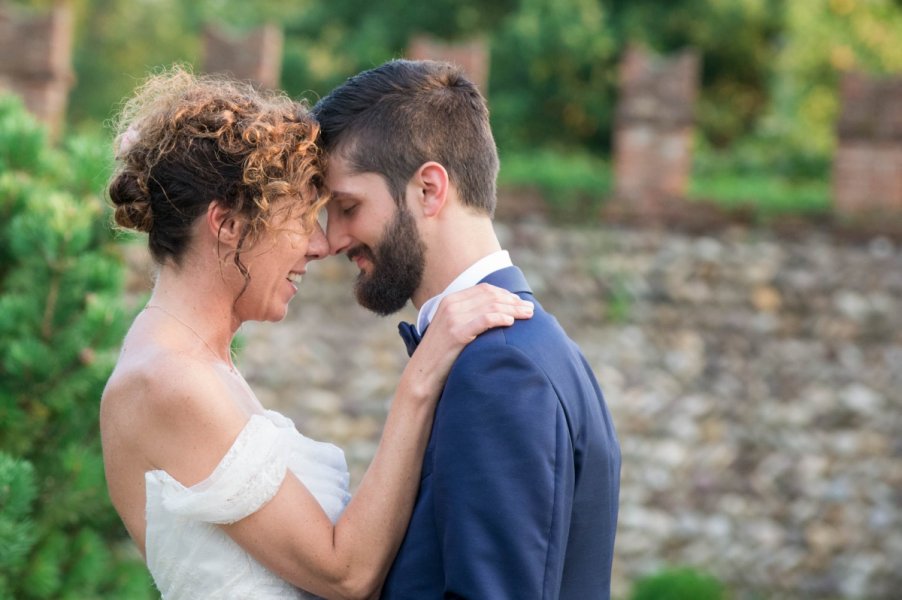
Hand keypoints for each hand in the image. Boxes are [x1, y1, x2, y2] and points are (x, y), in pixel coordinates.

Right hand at [401, 284, 533, 401]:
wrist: (422, 373)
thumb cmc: (440, 355)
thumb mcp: (451, 328)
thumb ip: (467, 317)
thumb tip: (494, 313)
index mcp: (449, 300)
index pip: (483, 289)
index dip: (504, 293)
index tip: (519, 301)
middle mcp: (450, 305)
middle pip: (490, 296)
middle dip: (513, 301)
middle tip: (530, 309)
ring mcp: (452, 318)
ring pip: (490, 306)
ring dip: (513, 309)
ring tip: (527, 315)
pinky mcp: (456, 332)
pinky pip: (484, 320)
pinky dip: (500, 318)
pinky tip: (511, 322)